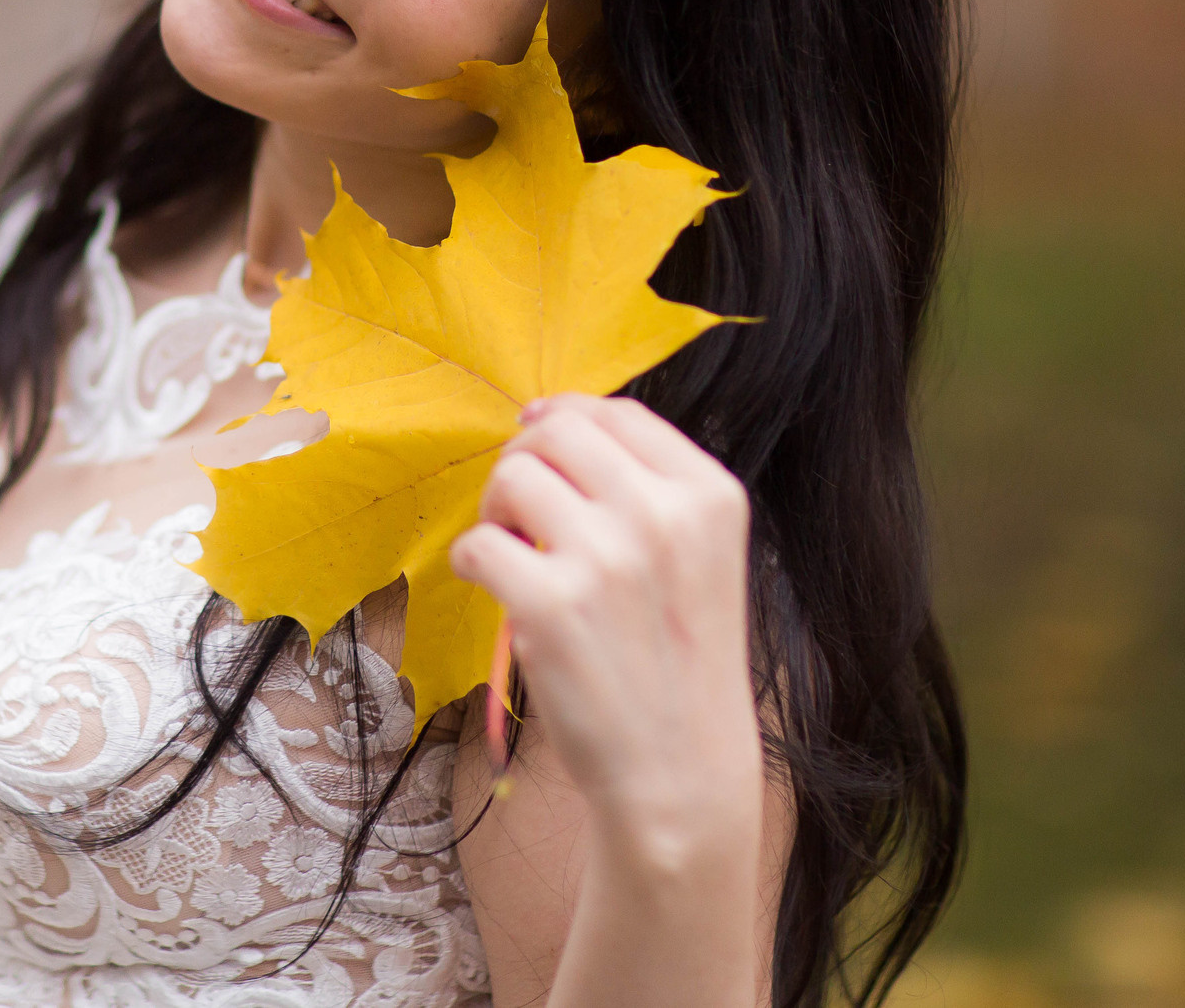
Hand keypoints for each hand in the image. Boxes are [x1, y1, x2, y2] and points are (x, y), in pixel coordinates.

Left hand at [448, 393, 764, 871]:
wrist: (679, 771)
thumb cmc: (678, 660)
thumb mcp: (699, 556)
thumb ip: (644, 487)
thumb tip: (546, 417)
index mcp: (709, 495)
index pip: (617, 413)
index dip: (566, 419)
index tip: (541, 444)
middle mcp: (662, 515)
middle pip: (555, 432)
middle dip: (525, 463)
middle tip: (524, 515)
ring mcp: (605, 558)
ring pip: (510, 478)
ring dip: (497, 512)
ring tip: (518, 557)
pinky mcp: (548, 605)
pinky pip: (477, 545)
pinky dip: (475, 565)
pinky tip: (500, 594)